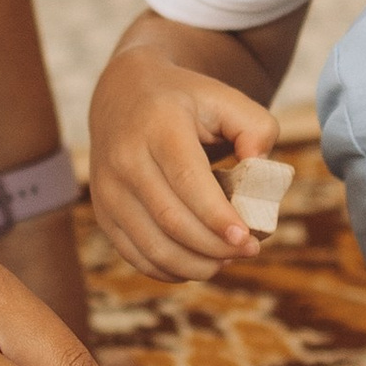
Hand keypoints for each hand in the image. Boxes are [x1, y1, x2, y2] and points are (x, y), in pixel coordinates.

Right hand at [89, 38, 279, 281]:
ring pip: (153, 246)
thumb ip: (256, 128)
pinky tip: (198, 263)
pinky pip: (136, 256)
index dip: (217, 216)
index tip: (247, 238)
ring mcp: (109, 189)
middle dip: (215, 246)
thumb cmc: (185, 102)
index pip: (187, 180)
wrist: (122, 96)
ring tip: (226, 259)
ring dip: (196, 264)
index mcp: (158, 125)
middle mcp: (125, 158)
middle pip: (171, 219)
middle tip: (249, 250)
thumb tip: (261, 169)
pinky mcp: (104, 213)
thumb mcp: (225, 98)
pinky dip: (171, 270)